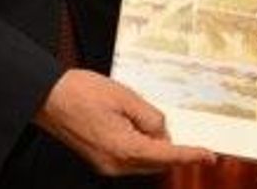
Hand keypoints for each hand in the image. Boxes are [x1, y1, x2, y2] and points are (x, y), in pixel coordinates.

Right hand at [34, 69, 215, 175]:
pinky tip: (134, 124)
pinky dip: (139, 145)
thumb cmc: (81, 92)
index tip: (209, 155)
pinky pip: (129, 157)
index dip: (190, 155)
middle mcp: (115, 164)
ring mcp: (106, 164)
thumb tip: (162, 132)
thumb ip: (150, 117)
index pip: (167, 155)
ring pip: (143, 160)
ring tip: (144, 116)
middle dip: (170, 146)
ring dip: (153, 145)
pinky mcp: (100, 159)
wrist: (47, 97)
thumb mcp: (125, 97)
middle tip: (177, 125)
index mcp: (124, 149)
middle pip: (156, 162)